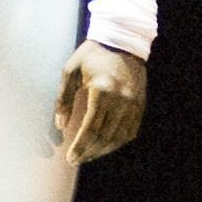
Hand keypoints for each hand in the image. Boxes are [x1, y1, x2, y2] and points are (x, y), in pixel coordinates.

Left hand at [55, 41, 147, 162]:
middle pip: (105, 137)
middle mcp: (121, 100)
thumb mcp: (71, 71)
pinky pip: (130, 131)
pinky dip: (117, 142)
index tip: (70, 158)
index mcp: (102, 90)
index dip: (80, 147)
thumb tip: (60, 125)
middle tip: (76, 160)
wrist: (123, 41)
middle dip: (89, 152)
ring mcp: (133, 103)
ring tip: (88, 156)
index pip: (91, 128)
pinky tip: (105, 146)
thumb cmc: (93, 55)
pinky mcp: (140, 105)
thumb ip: (64, 99)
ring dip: (103, 150)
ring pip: (119, 137)